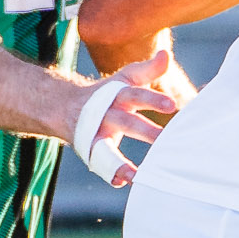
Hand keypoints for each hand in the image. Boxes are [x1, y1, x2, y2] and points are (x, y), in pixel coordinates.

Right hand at [69, 47, 180, 183]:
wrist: (65, 106)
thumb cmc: (107, 94)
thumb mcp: (125, 78)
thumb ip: (148, 69)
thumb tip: (166, 55)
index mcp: (118, 96)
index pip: (137, 94)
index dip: (154, 99)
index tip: (173, 105)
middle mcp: (107, 114)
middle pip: (127, 123)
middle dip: (146, 131)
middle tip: (166, 140)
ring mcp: (96, 134)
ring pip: (107, 148)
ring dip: (120, 162)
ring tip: (136, 175)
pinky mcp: (90, 150)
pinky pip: (100, 164)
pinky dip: (110, 173)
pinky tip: (121, 182)